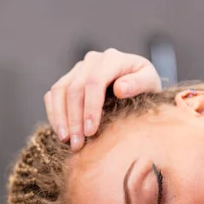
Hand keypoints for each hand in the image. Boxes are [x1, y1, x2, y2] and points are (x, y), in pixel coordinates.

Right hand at [45, 49, 161, 150]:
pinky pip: (52, 96)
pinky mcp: (67, 81)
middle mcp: (91, 61)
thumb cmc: (146, 86)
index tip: (90, 131)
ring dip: (60, 118)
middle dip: (74, 119)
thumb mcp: (151, 82)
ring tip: (66, 141)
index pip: (94, 82)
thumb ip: (139, 83)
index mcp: (112, 59)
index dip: (90, 108)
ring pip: (58, 91)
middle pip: (74, 89)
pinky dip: (54, 115)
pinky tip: (61, 133)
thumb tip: (120, 88)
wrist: (137, 85)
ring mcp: (76, 70)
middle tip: (78, 144)